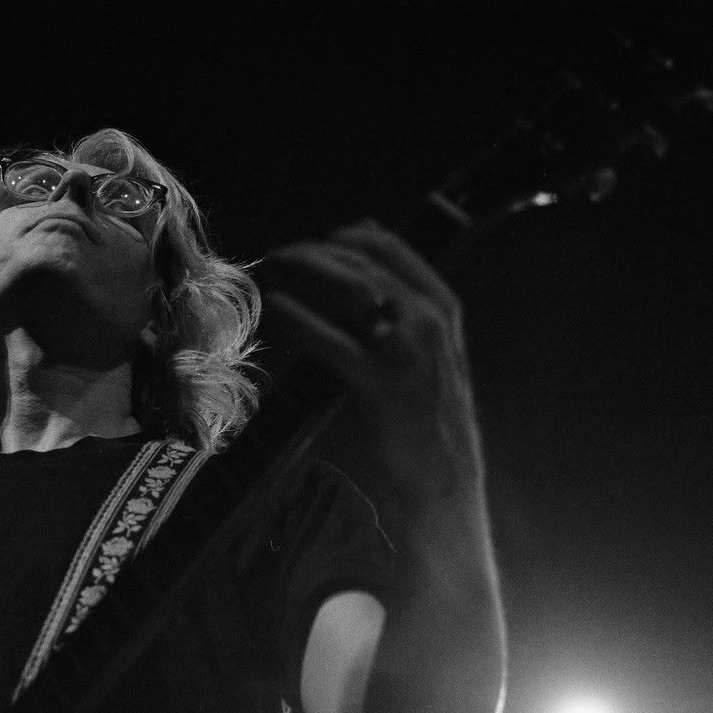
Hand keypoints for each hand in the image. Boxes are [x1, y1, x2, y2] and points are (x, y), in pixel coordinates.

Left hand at [260, 221, 483, 510]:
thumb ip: (402, 306)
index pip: (386, 243)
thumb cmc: (427, 413)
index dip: (340, 238)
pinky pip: (329, 338)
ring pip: (344, 287)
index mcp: (442, 304)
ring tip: (269, 272)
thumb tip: (362, 254)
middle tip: (275, 257)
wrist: (442, 474)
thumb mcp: (430, 350)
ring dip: (299, 272)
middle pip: (358, 259)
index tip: (310, 246)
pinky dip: (297, 316)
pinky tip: (275, 309)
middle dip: (309, 252)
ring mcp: (405, 350)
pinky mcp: (378, 383)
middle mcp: (427, 318)